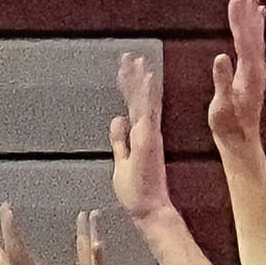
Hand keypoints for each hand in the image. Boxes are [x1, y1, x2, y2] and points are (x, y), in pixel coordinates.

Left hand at [107, 51, 170, 225]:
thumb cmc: (136, 189)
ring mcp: (148, 134)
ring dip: (140, 80)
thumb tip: (116, 119)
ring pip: (145, 101)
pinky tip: (147, 77)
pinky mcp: (149, 139)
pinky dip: (147, 95)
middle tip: (129, 56)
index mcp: (139, 134)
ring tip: (137, 59)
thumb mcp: (122, 160)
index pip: (133, 105)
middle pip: (139, 99)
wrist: (147, 208)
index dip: (128, 87)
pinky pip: (148, 113)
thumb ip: (119, 141)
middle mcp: (146, 131)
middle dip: (133, 77)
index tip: (124, 68)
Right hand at [207, 0, 265, 148]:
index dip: (238, 16)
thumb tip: (220, 57)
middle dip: (246, 9)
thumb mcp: (221, 105)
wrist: (242, 140)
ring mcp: (257, 70)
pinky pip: (254, 45)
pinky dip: (254, 29)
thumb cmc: (228, 126)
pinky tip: (256, 21)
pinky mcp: (253, 74)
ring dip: (253, 15)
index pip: (243, 37)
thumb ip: (222, 80)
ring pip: (255, 36)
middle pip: (252, 31)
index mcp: (249, 71)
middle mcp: (257, 67)